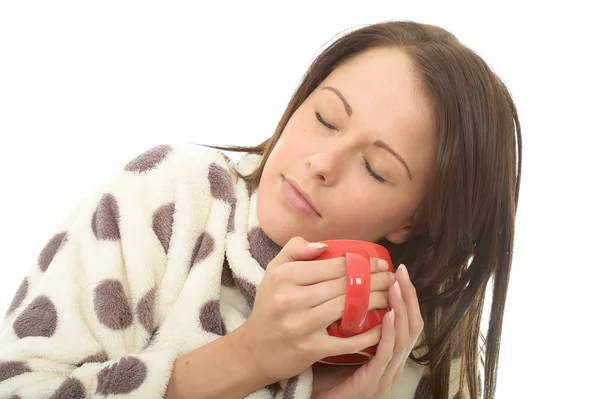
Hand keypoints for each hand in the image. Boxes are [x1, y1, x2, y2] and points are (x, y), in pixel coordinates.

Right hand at [234, 237, 394, 383]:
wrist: (255, 349)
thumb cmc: (269, 306)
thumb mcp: (273, 272)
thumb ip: (294, 250)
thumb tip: (322, 245)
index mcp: (285, 276)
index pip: (332, 265)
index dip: (361, 263)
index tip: (379, 263)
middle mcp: (291, 299)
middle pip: (344, 285)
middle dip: (375, 280)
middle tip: (391, 278)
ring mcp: (300, 325)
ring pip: (348, 308)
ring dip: (376, 301)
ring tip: (391, 296)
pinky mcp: (309, 349)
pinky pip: (346, 340)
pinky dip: (367, 334)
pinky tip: (382, 327)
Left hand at [312, 264, 423, 398]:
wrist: (314, 397)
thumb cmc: (327, 368)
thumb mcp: (345, 337)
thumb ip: (355, 315)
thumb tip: (353, 281)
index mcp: (390, 350)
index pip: (408, 318)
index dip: (407, 294)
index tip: (400, 270)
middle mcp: (393, 362)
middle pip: (412, 326)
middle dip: (408, 297)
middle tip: (400, 274)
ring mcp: (385, 374)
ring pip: (403, 338)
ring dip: (401, 310)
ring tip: (395, 288)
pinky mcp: (372, 382)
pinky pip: (385, 355)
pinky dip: (389, 334)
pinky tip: (386, 316)